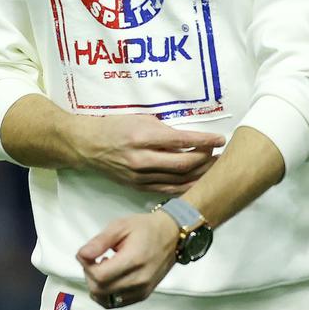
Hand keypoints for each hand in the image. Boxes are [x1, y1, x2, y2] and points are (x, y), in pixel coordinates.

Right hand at [69, 114, 222, 194]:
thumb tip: (189, 140)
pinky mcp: (138, 187)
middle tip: (220, 154)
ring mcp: (141, 176)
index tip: (220, 139)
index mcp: (143, 137)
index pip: (182, 141)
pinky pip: (167, 190)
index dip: (204, 141)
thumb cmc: (115, 127)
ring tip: (214, 168)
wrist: (88, 146)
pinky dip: (185, 187)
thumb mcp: (140, 119)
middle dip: (206, 160)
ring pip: (178, 180)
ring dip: (199, 175)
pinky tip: (197, 183)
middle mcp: (143, 159)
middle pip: (184, 164)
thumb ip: (164, 131)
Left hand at [78, 210, 177, 308]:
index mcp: (134, 260)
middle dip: (89, 276)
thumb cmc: (145, 228)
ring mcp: (141, 291)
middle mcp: (139, 281)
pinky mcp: (142, 296)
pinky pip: (116, 303)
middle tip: (94, 259)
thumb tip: (81, 255)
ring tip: (103, 268)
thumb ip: (100, 242)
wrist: (171, 236)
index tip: (86, 254)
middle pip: (100, 290)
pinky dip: (106, 294)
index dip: (86, 266)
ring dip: (97, 286)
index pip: (100, 276)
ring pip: (106, 300)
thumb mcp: (120, 226)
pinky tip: (110, 278)